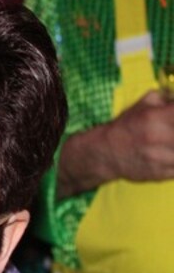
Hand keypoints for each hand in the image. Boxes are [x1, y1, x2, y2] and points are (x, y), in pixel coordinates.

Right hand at [57, 90, 173, 197]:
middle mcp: (159, 138)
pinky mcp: (164, 174)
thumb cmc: (126, 127)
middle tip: (173, 131)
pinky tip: (171, 153)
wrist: (106, 154)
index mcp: (155, 118)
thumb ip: (167, 98)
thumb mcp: (143, 105)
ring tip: (171, 141)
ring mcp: (163, 158)